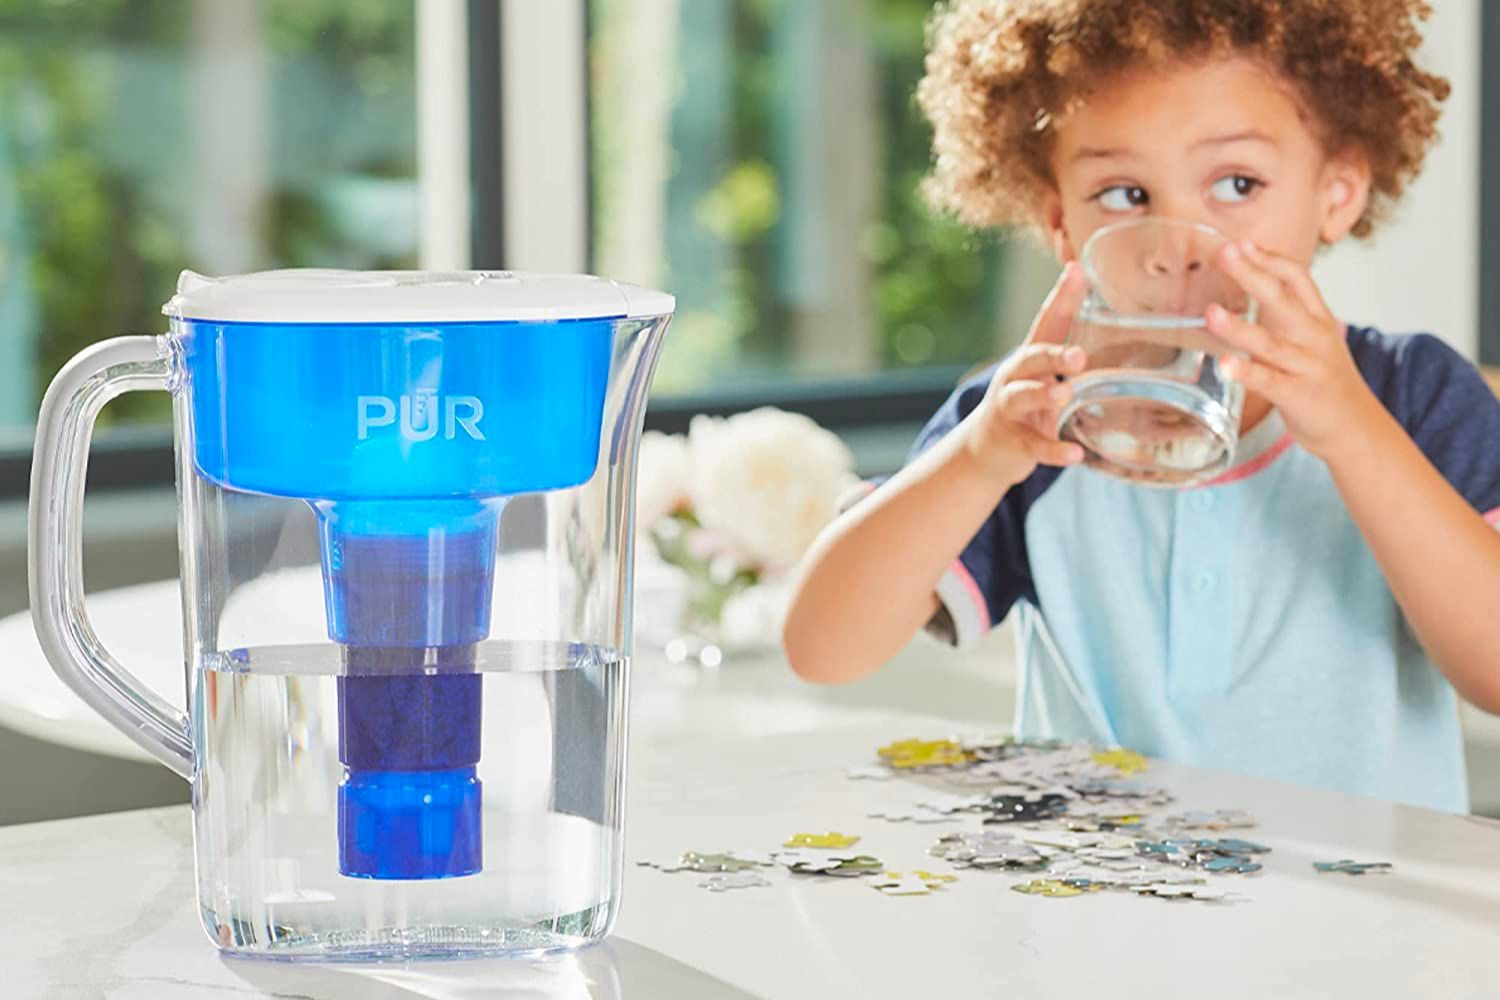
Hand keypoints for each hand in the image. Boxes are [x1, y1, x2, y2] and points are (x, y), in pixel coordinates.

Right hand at [964, 262, 1088, 483]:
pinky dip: (1054, 450)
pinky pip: (1034, 446)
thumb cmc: (1027, 407)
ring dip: (1042, 395)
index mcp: (1030, 358)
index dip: (1060, 298)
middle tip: (1078, 355)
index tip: (1076, 271)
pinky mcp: (1013, 442)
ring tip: (1063, 394)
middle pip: (1030, 358)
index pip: (1046, 322)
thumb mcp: (1045, 379)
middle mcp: (1016, 378)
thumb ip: (1072, 361)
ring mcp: (1010, 410)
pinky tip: (1074, 454)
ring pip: (1023, 397)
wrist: (986, 450)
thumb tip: (1124, 334)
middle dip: (1052, 354)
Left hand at [1206, 240, 1383, 461]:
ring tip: (1211, 313)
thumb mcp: (1313, 339)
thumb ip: (1287, 314)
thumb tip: (1254, 284)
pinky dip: (1247, 373)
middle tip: (1224, 253)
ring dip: (1239, 327)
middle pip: (1283, 299)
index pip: (1298, 278)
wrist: (1357, 428)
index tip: (1242, 243)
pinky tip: (1225, 365)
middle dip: (1253, 274)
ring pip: (1271, 343)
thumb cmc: (1324, 379)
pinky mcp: (1297, 395)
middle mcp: (1315, 338)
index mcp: (1318, 319)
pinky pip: (1269, 382)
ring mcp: (1307, 367)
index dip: (1269, 259)